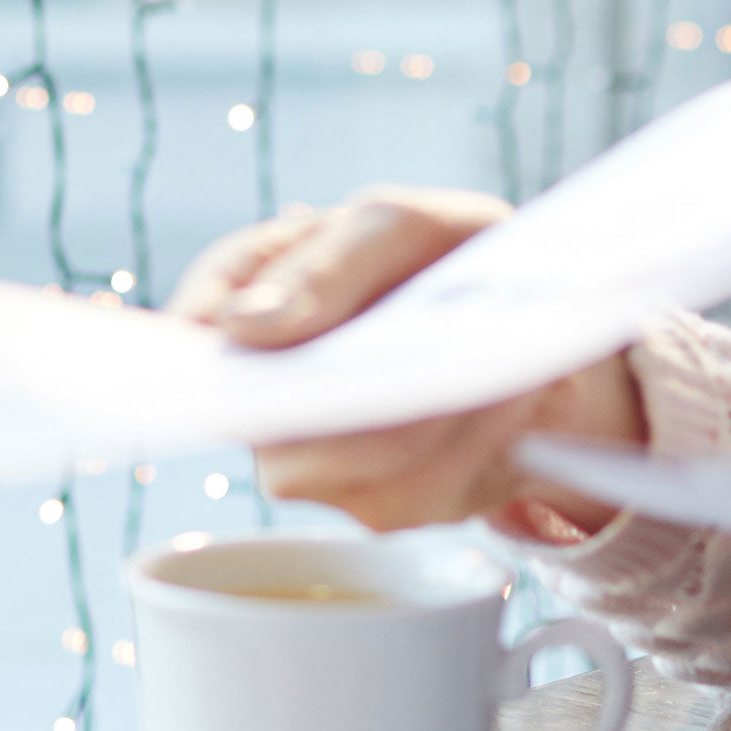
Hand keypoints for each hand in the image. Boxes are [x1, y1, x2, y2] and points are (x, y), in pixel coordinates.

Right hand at [168, 188, 645, 534]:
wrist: (536, 321)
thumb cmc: (441, 259)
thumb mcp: (398, 227)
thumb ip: (327, 266)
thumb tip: (243, 327)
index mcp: (245, 308)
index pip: (194, 337)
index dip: (208, 353)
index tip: (254, 339)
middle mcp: (268, 400)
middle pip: (274, 431)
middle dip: (355, 395)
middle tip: (418, 355)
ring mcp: (322, 465)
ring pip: (352, 471)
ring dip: (431, 418)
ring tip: (488, 365)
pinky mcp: (391, 503)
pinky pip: (421, 493)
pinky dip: (475, 442)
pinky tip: (508, 399)